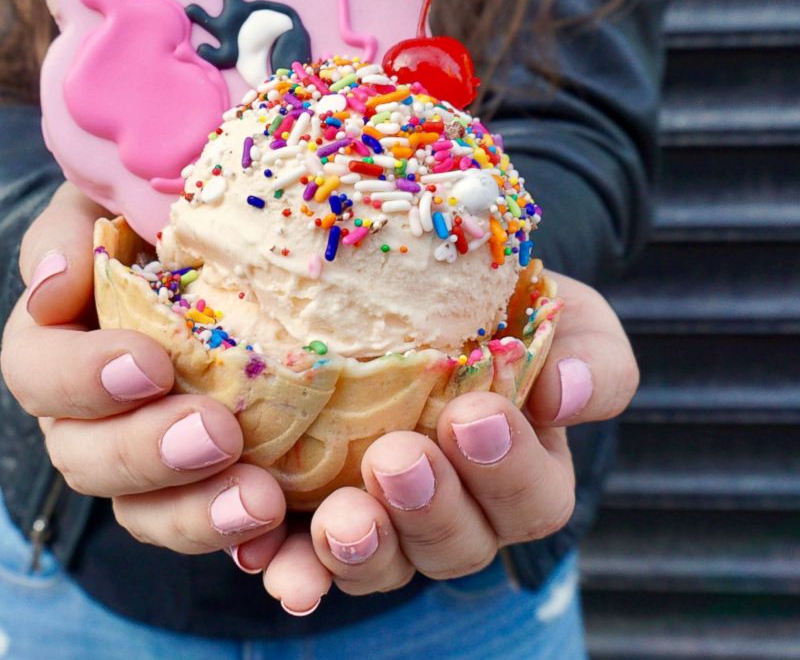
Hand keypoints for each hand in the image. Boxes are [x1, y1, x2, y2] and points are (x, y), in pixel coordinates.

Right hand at [0, 182, 288, 558]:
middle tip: (216, 433)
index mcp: (53, 347)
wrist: (203, 246)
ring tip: (259, 502)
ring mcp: (144, 457)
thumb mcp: (101, 203)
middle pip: (86, 458)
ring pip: (144, 510)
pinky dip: (240, 539)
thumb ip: (67, 235)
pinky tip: (281, 532)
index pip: (38, 373)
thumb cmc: (144, 217)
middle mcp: (86, 414)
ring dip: (196, 513)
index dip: (84, 379)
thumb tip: (53, 285)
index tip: (151, 364)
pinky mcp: (202, 482)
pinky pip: (208, 525)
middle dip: (147, 452)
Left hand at [228, 272, 638, 613]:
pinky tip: (264, 551)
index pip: (532, 496)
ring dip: (360, 549)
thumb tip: (568, 395)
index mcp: (523, 473)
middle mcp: (458, 511)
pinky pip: (305, 557)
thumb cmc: (500, 307)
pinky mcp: (318, 514)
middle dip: (430, 507)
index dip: (507, 469)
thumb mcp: (564, 315)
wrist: (420, 291)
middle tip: (398, 459)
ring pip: (382, 564)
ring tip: (339, 518)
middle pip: (456, 543)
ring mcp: (387, 521)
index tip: (474, 416)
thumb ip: (590, 356)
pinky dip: (289, 562)